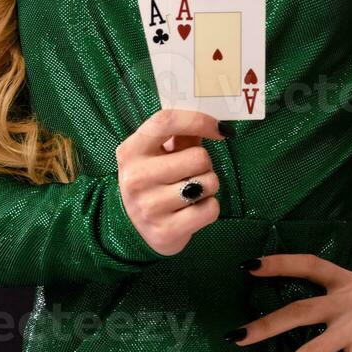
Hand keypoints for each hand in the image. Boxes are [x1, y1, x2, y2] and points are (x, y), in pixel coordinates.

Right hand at [115, 108, 226, 255]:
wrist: (133, 228)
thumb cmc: (153, 179)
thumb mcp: (158, 153)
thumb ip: (181, 134)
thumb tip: (215, 122)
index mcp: (131, 150)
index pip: (166, 121)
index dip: (198, 120)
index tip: (220, 129)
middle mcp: (136, 177)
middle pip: (199, 157)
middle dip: (205, 164)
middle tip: (192, 172)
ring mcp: (149, 207)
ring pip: (208, 183)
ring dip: (208, 186)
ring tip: (192, 191)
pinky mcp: (165, 231)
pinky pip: (210, 209)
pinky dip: (209, 208)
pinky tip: (193, 210)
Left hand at [229, 254, 351, 351]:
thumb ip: (346, 284)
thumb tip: (318, 272)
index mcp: (347, 281)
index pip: (308, 265)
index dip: (278, 264)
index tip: (247, 267)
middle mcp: (351, 301)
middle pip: (299, 312)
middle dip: (265, 326)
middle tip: (236, 337)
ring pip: (311, 351)